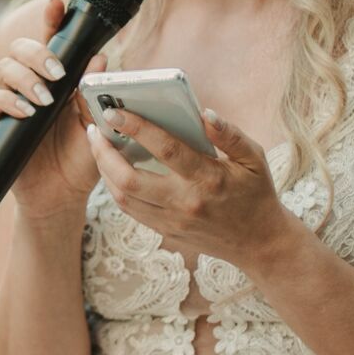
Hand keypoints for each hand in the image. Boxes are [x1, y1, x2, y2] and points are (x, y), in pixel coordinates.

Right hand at [0, 0, 105, 223]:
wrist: (62, 196)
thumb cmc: (82, 159)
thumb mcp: (97, 126)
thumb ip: (96, 93)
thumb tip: (100, 58)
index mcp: (58, 78)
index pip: (52, 41)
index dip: (51, 18)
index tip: (57, 5)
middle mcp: (32, 83)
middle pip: (21, 47)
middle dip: (38, 52)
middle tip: (57, 73)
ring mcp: (12, 100)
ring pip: (5, 67)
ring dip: (25, 78)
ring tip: (44, 99)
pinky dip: (7, 101)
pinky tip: (26, 113)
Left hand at [81, 106, 296, 271]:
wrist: (258, 242)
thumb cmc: (255, 193)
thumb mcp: (254, 158)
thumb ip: (229, 133)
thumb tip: (204, 113)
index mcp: (208, 178)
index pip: (165, 149)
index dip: (137, 128)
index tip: (114, 112)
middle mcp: (185, 202)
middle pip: (129, 180)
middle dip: (104, 153)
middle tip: (94, 130)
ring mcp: (172, 221)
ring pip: (123, 197)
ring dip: (104, 170)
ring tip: (98, 146)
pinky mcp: (165, 232)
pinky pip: (130, 210)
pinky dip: (115, 188)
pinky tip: (111, 169)